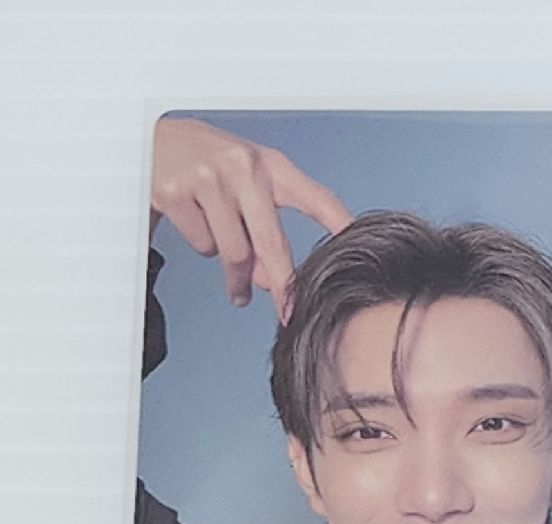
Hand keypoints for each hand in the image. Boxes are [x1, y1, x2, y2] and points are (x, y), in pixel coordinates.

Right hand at [150, 117, 351, 318]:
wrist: (149, 139)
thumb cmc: (210, 166)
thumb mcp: (247, 187)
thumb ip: (265, 230)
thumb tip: (267, 280)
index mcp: (269, 165)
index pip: (316, 198)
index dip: (341, 225)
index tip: (361, 249)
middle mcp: (243, 167)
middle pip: (272, 243)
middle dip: (282, 286)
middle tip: (290, 314)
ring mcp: (207, 178)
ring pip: (233, 252)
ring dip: (235, 274)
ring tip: (235, 282)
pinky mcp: (176, 192)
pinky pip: (202, 244)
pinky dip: (202, 246)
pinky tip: (194, 223)